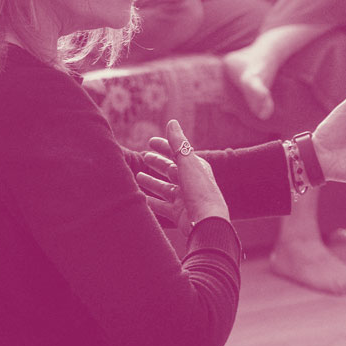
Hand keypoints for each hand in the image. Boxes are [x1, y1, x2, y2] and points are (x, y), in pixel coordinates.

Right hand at [136, 119, 229, 237]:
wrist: (207, 224)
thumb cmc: (199, 191)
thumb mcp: (187, 163)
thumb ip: (178, 143)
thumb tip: (172, 122)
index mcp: (196, 168)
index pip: (177, 153)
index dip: (164, 146)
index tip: (150, 142)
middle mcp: (190, 183)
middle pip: (171, 170)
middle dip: (157, 163)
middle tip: (144, 157)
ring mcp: (184, 199)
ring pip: (164, 188)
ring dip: (152, 182)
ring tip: (138, 177)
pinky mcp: (179, 214)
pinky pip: (162, 206)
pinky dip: (151, 201)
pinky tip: (141, 198)